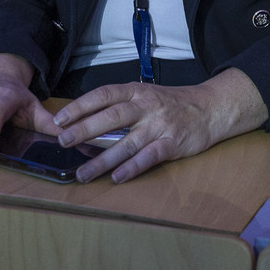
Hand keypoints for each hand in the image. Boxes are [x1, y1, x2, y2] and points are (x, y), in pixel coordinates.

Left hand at [51, 68, 266, 183]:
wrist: (210, 107)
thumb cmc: (172, 103)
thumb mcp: (146, 95)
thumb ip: (121, 105)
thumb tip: (86, 121)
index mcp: (136, 92)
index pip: (102, 95)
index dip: (79, 106)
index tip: (59, 119)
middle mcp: (145, 106)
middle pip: (110, 117)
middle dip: (84, 130)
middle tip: (63, 142)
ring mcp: (159, 125)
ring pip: (126, 143)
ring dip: (102, 159)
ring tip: (83, 174)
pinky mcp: (172, 143)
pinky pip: (149, 157)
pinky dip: (132, 168)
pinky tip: (117, 177)